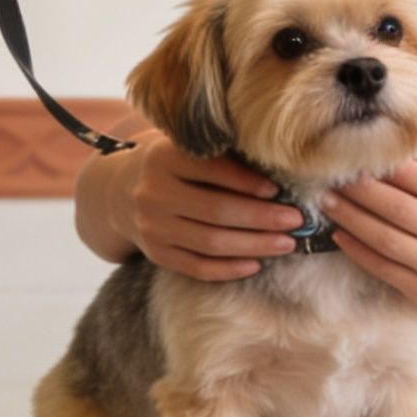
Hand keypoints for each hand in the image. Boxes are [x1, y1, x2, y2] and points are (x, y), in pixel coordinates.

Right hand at [115, 130, 307, 280]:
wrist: (119, 192)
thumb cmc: (171, 164)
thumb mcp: (184, 146)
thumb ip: (220, 153)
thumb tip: (278, 168)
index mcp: (162, 157)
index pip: (210, 170)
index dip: (246, 181)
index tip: (279, 189)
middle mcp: (153, 193)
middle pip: (216, 210)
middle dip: (262, 218)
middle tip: (296, 220)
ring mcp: (152, 227)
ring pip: (210, 243)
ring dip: (254, 245)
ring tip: (286, 243)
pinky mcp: (156, 254)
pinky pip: (196, 267)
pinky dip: (228, 269)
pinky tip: (255, 264)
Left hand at [322, 153, 416, 324]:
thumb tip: (396, 148)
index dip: (382, 167)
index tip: (356, 157)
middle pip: (397, 208)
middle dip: (359, 190)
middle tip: (333, 176)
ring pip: (385, 239)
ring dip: (350, 218)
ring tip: (328, 201)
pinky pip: (382, 268)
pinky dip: (357, 250)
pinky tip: (340, 234)